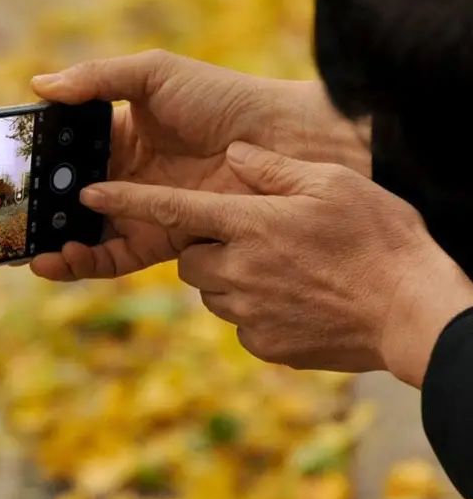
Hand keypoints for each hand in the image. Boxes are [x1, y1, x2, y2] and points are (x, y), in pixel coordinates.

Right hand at [28, 50, 369, 280]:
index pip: (64, 155)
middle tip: (4, 224)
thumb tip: (38, 85)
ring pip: (83, 234)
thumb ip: (96, 79)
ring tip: (29, 251)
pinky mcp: (160, 241)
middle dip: (35, 214)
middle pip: (67, 199)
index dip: (35, 167)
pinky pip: (112, 258)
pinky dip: (82, 263)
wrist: (280, 142)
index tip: (4, 177)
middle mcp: (124, 178)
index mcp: (118, 136)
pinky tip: (59, 259)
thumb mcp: (154, 74)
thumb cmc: (222, 98)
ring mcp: (140, 211)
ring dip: (53, 245)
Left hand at [78, 142, 472, 386]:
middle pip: (190, 256)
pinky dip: (256, 311)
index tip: (88, 194)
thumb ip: (273, 169)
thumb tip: (235, 153)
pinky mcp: (262, 345)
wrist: (412, 313)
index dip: (125, 199)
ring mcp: (247, 312)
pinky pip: (240, 323)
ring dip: (233, 279)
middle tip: (255, 240)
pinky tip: (297, 301)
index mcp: (247, 224)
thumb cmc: (380, 240)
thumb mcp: (332, 185)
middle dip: (208, 247)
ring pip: (213, 291)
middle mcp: (236, 269)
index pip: (169, 208)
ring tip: (286, 271)